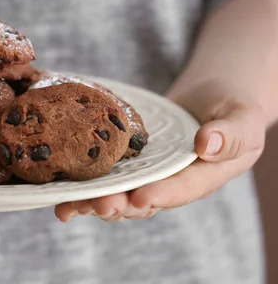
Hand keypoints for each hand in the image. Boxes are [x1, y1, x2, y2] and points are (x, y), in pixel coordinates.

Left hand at [55, 79, 266, 221]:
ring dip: (94, 202)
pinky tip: (59, 193)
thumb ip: (231, 133)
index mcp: (203, 176)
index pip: (181, 190)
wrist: (211, 97)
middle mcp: (171, 182)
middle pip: (142, 200)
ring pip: (119, 194)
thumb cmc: (233, 106)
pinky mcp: (128, 163)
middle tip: (97, 205)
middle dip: (119, 204)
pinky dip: (84, 187)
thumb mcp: (243, 116)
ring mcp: (147, 174)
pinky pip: (106, 177)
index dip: (159, 195)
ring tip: (70, 206)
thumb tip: (207, 144)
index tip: (139, 197)